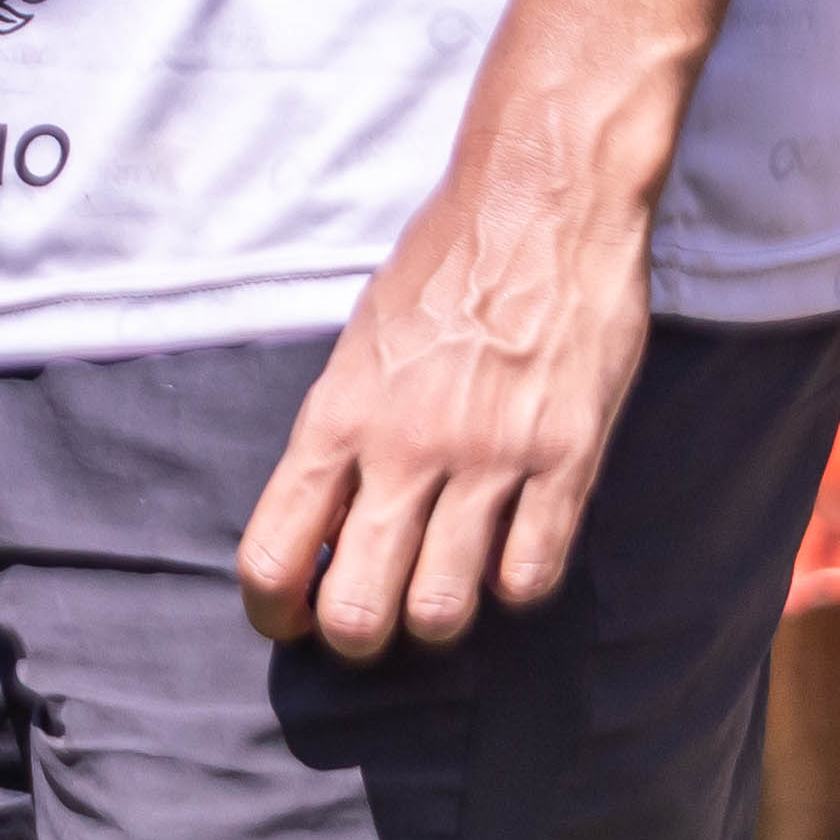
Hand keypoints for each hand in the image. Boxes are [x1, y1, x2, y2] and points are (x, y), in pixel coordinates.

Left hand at [235, 154, 655, 657]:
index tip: (291, 622)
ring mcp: (488, 458)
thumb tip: (323, 522)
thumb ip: (342, 432)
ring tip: (443, 593)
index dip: (276, 611)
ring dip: (438, 619)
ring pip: (443, 610)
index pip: (273, 553)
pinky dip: (514, 583)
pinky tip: (510, 552)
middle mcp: (403, 447)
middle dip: (357, 636)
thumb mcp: (360, 344)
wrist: (541, 203)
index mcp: (337, 416)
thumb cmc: (443, 267)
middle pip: (356, 609)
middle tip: (371, 622)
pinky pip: (530, 574)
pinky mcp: (566, 460)